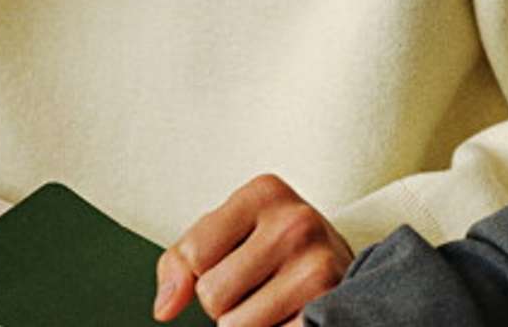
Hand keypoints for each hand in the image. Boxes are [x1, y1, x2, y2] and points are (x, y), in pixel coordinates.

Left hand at [154, 174, 353, 326]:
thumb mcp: (226, 234)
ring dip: (248, 324)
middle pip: (212, 295)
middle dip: (225, 301)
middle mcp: (296, 223)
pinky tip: (288, 316)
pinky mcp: (329, 307)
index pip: (194, 257)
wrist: (342, 266)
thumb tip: (165, 308)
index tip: (233, 260)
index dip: (202, 272)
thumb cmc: (273, 249)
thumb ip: (181, 261)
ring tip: (275, 301)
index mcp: (265, 193)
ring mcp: (318, 268)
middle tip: (258, 285)